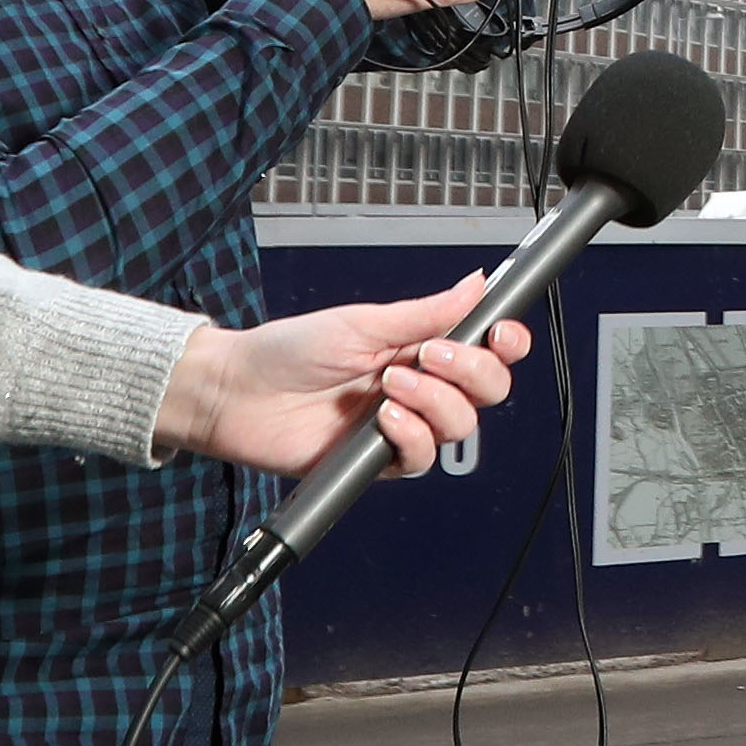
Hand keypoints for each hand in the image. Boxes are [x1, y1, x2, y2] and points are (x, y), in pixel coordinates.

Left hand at [155, 278, 528, 476]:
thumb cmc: (289, 351)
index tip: (502, 334)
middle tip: (430, 356)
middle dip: (471, 372)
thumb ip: (425, 312)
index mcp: (419, 347)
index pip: (484, 350)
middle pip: (486, 391)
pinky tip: (384, 419)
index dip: (505, 344)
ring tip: (389, 386)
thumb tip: (477, 283)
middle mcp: (419, 387)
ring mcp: (402, 425)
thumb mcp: (361, 322)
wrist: (240, 393)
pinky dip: (412, 436)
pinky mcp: (380, 462)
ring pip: (460, 426)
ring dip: (434, 402)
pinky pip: (421, 459)